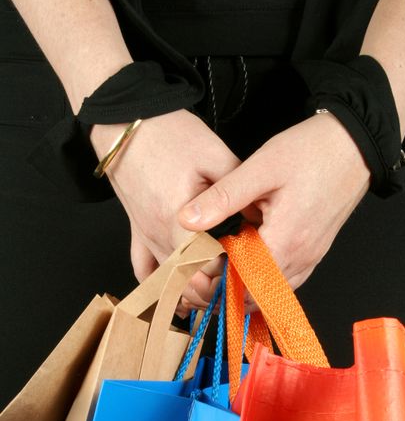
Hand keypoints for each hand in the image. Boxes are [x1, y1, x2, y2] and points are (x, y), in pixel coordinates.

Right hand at [90, 109, 239, 314]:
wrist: (126, 122)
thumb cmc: (170, 135)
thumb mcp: (215, 156)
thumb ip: (237, 191)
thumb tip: (262, 217)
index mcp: (180, 219)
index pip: (209, 265)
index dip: (231, 274)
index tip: (249, 272)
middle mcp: (160, 235)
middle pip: (188, 281)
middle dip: (215, 291)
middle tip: (239, 289)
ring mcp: (145, 237)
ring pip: (168, 283)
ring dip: (192, 293)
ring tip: (216, 298)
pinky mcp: (137, 233)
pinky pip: (143, 272)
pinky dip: (161, 286)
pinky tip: (178, 295)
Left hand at [178, 112, 370, 309]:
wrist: (354, 145)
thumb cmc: (312, 152)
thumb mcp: (260, 168)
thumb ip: (223, 197)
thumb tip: (187, 220)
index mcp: (285, 241)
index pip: (243, 281)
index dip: (217, 281)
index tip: (197, 270)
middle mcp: (301, 257)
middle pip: (258, 293)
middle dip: (231, 288)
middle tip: (205, 272)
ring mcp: (312, 257)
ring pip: (274, 289)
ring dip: (249, 285)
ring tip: (224, 268)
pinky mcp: (316, 251)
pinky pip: (289, 278)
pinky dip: (267, 278)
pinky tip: (252, 262)